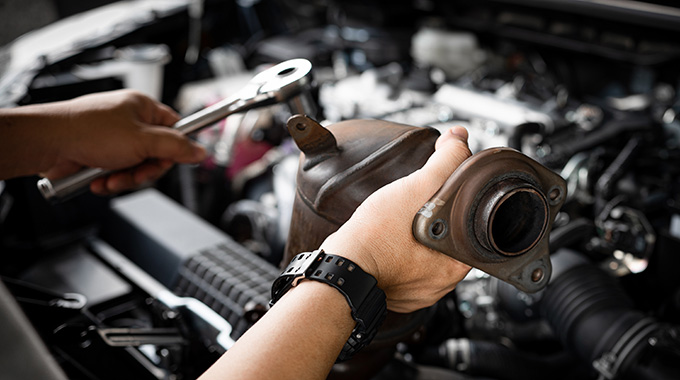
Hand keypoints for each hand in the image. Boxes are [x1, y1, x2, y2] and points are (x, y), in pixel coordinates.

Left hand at [40, 89, 205, 194]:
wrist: (48, 143)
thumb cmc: (88, 131)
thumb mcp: (143, 141)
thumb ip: (176, 147)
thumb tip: (200, 151)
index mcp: (143, 108)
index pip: (175, 128)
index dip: (175, 148)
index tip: (173, 161)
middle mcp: (129, 121)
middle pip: (156, 153)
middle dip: (144, 170)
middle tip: (135, 173)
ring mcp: (113, 138)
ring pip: (136, 166)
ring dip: (125, 178)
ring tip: (111, 178)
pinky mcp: (99, 154)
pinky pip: (117, 172)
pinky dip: (110, 180)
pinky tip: (100, 181)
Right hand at [321, 127, 472, 312]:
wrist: (337, 266)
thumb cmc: (373, 238)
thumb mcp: (415, 188)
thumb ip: (443, 161)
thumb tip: (460, 138)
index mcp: (454, 265)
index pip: (468, 225)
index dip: (455, 202)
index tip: (438, 193)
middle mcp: (440, 284)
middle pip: (447, 239)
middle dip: (433, 218)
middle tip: (414, 207)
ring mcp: (417, 291)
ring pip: (424, 253)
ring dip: (414, 234)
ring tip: (398, 221)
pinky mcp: (396, 292)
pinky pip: (404, 265)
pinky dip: (397, 250)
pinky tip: (387, 238)